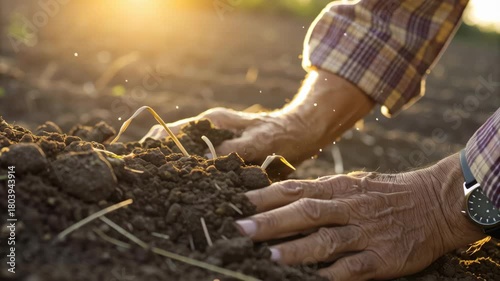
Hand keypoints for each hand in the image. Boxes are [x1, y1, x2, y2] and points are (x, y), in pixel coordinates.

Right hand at [142, 70, 374, 163]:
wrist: (301, 131)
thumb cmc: (283, 134)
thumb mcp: (259, 142)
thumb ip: (232, 150)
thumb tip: (204, 161)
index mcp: (212, 121)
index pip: (170, 131)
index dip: (153, 146)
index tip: (141, 162)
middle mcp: (207, 127)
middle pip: (170, 141)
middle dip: (155, 157)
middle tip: (145, 179)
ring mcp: (213, 139)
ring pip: (181, 152)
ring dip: (170, 165)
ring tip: (158, 186)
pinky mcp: (220, 151)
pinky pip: (197, 161)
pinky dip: (188, 171)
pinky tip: (185, 187)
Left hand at [235, 153, 484, 279]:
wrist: (435, 202)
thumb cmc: (385, 194)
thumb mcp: (352, 183)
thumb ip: (320, 192)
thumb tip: (281, 197)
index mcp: (338, 187)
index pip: (295, 189)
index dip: (265, 196)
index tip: (238, 203)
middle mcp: (348, 207)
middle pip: (305, 212)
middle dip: (271, 221)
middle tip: (241, 228)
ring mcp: (365, 232)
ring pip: (327, 240)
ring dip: (296, 249)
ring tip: (268, 256)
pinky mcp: (382, 258)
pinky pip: (352, 268)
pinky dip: (331, 274)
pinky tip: (311, 280)